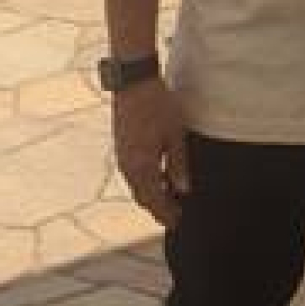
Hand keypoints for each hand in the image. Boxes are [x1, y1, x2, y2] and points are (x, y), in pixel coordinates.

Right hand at [111, 77, 189, 228]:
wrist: (133, 82)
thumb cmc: (158, 106)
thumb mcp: (175, 135)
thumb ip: (178, 164)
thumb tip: (183, 190)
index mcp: (141, 166)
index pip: (154, 200)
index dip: (166, 213)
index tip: (178, 223)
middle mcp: (128, 166)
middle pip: (143, 196)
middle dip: (158, 208)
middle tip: (174, 216)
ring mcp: (122, 157)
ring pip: (137, 185)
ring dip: (151, 195)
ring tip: (168, 199)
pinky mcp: (122, 147)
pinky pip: (133, 174)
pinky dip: (145, 181)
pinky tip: (158, 177)